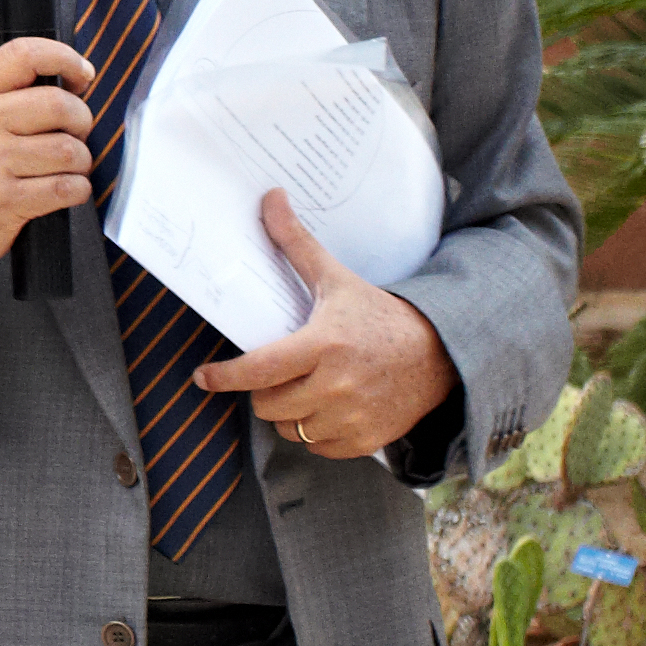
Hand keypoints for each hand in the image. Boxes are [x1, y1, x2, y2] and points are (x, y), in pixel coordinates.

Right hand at [0, 34, 98, 294]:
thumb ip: (15, 93)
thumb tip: (79, 77)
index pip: (25, 55)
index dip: (65, 58)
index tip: (82, 76)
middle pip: (61, 105)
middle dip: (82, 122)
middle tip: (73, 134)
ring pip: (71, 151)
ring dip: (80, 162)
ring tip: (63, 167)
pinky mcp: (6, 199)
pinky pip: (69, 187)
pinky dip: (77, 190)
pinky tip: (61, 189)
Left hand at [195, 191, 457, 462]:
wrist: (441, 353)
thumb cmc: (380, 316)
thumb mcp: (337, 280)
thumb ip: (297, 245)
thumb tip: (270, 198)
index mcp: (323, 345)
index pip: (257, 371)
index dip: (224, 377)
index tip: (203, 377)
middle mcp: (335, 385)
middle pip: (267, 404)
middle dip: (266, 389)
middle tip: (284, 371)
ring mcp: (351, 417)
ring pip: (288, 428)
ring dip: (290, 412)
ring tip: (310, 387)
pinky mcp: (364, 441)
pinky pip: (315, 446)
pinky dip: (315, 431)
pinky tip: (331, 406)